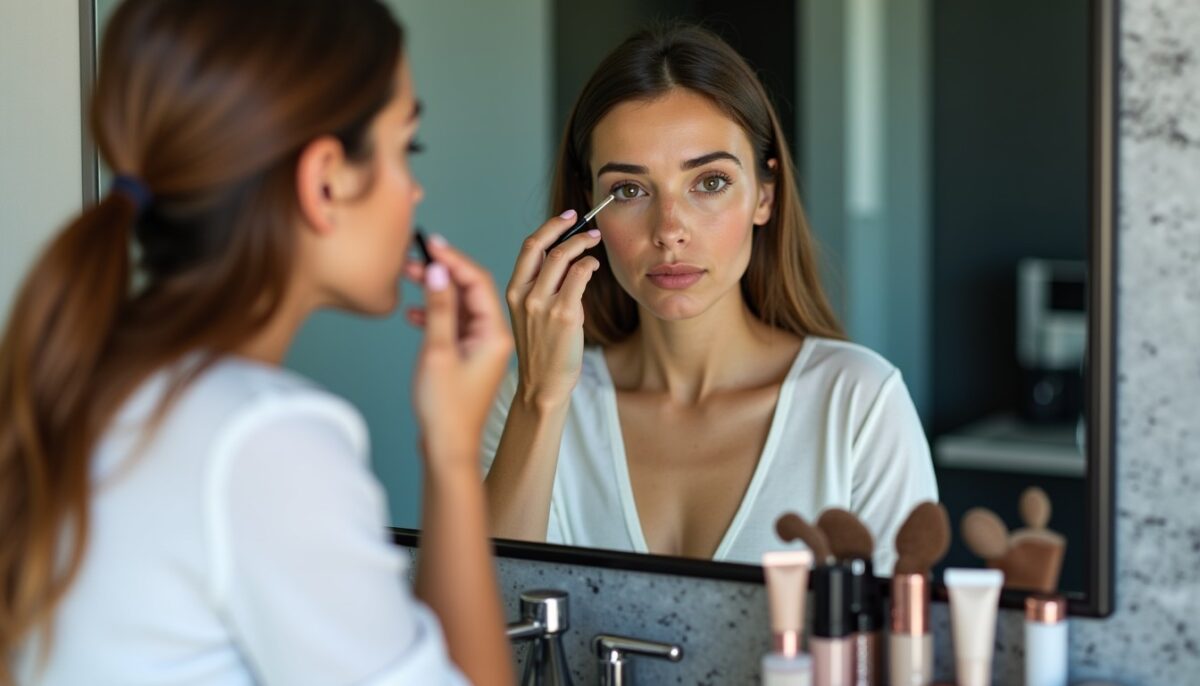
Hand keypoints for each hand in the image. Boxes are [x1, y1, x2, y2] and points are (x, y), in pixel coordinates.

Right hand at [405, 235, 512, 468]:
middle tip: (414, 257)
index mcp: (494, 334)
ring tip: (409, 276)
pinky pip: (453, 325)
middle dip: (443, 271)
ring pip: (460, 306)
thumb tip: (439, 271)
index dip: (454, 259)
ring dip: (437, 291)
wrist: (448, 449)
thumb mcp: (437, 352)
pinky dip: (434, 314)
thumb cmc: (445, 409)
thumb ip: (439, 308)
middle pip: (470, 290)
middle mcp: (492, 337)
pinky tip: (413, 314)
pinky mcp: (467, 357)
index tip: (430, 243)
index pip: (478, 282)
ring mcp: (480, 347)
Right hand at [505, 210, 602, 406]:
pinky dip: (589, 265)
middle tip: (586, 225)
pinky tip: (594, 267)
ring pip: (563, 257)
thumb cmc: (542, 351)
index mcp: (513, 292)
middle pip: (544, 246)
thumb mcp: (531, 315)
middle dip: (566, 229)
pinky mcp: (564, 315)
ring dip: (583, 245)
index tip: (567, 219)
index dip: (549, 228)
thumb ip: (544, 287)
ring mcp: (543, 304)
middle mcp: (524, 295)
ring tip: (595, 244)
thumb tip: (566, 258)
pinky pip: (580, 276)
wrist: (543, 386)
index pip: (528, 248)